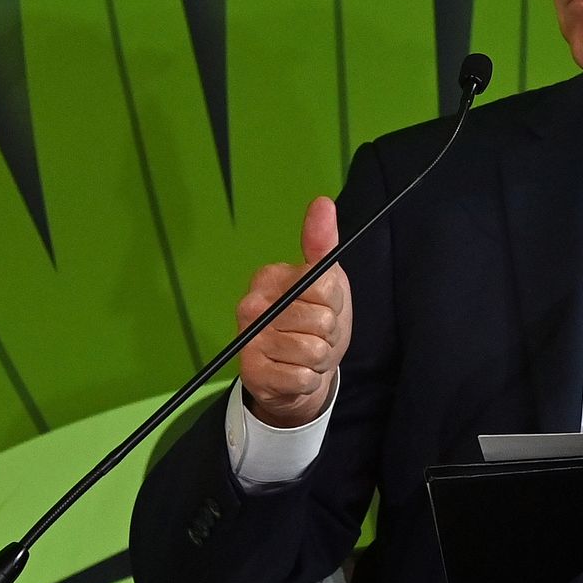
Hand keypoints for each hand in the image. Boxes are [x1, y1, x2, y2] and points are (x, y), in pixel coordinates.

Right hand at [237, 196, 351, 427]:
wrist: (297, 375)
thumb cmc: (314, 323)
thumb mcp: (326, 284)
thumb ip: (322, 246)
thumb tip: (322, 202)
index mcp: (269, 277)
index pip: (323, 285)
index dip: (333, 302)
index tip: (322, 307)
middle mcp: (251, 305)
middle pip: (321, 320)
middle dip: (327, 334)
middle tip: (313, 336)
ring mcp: (249, 340)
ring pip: (313, 350)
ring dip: (319, 359)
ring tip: (305, 356)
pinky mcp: (252, 373)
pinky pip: (302, 377)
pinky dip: (307, 379)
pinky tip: (294, 373)